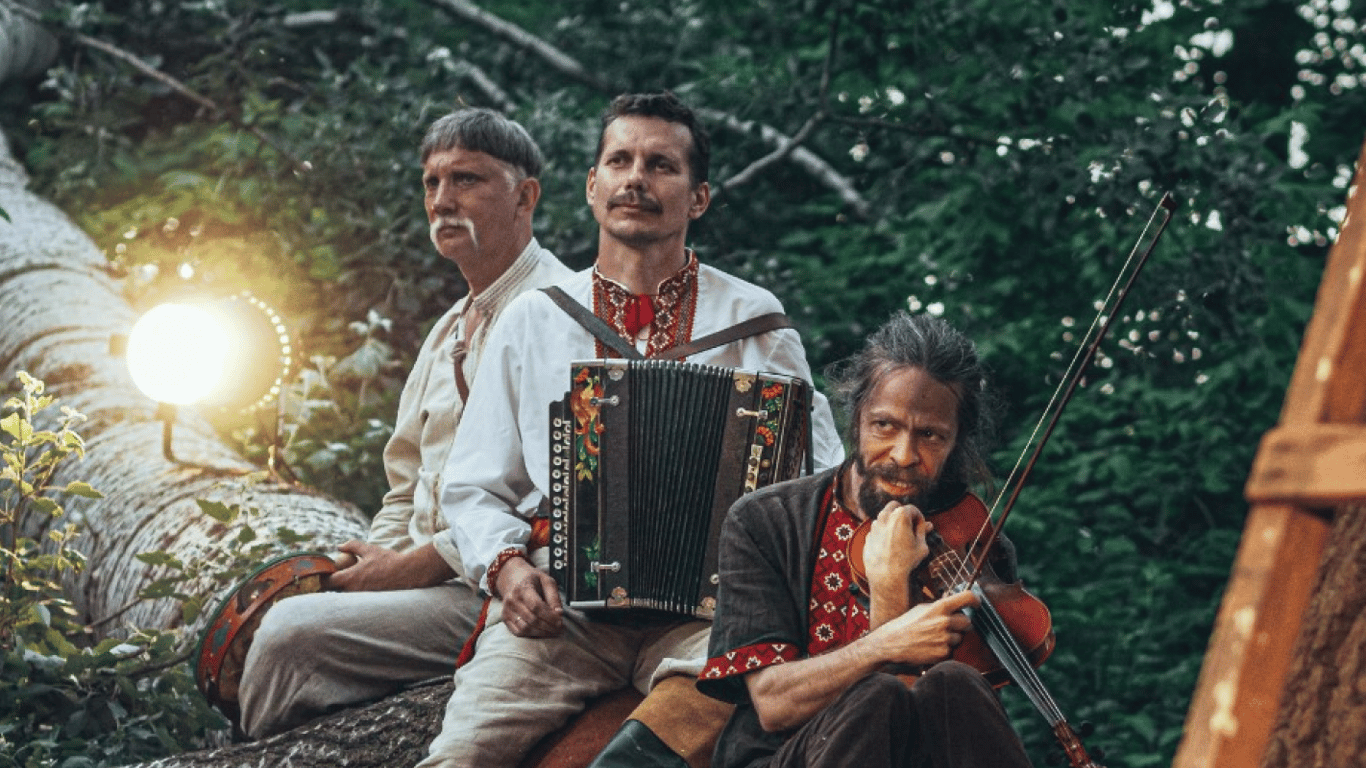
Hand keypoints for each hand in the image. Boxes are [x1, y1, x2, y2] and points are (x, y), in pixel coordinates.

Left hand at [326, 540, 452, 591]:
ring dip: (343, 592)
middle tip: (333, 581)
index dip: (323, 579)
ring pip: (345, 598)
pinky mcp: (370, 603)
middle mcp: (354, 591)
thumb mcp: (369, 549)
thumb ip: (352, 546)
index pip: (328, 582)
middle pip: (334, 593)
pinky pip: (357, 601)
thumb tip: (339, 546)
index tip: (323, 575)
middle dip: (332, 588)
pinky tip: (361, 589)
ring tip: (347, 585)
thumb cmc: (388, 560)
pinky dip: (354, 596)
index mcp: (351, 577)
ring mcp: (362, 598)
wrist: (408, 573)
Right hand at [495, 557, 563, 636]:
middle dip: (548, 626)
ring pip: (525, 628)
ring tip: (552, 631)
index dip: (550, 617)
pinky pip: (518, 632)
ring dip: (541, 633)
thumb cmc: (532, 579)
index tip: (560, 621)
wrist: (512, 577)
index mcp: (523, 588)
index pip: (536, 606)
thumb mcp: (547, 581)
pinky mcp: (505, 618)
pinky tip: (541, 631)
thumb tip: (559, 613)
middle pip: (532, 619)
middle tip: (559, 628)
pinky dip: (531, 634)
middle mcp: (512, 600)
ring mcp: (507, 610)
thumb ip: (554, 596)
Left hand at [863, 502, 931, 595]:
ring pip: (884, 517)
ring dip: (892, 522)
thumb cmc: (905, 561)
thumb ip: (922, 532)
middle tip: (910, 526)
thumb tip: (927, 525)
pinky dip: (884, 532)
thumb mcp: (921, 546)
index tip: (922, 528)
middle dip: (903, 513)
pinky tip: (890, 545)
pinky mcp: (868, 536)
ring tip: (901, 537)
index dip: (919, 518)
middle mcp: (885, 517)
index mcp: (900, 515)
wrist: (885, 575)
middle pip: (895, 506)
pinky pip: (877, 530)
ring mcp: (874, 526)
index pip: (913, 509)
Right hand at [874, 589, 976, 666]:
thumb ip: (939, 606)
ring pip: (959, 638)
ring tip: (933, 638)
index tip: (976, 604)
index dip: (975, 600)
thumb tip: (954, 604)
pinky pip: (951, 650)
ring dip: (951, 638)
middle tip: (948, 626)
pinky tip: (930, 647)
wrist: (891, 644)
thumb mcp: (921, 609)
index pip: (967, 598)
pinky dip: (944, 649)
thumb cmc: (904, 625)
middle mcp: (944, 622)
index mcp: (939, 607)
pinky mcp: (943, 653)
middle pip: (967, 622)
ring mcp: (945, 639)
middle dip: (960, 624)